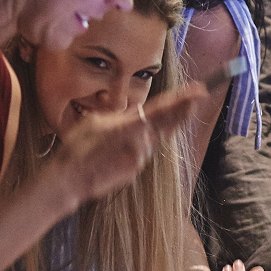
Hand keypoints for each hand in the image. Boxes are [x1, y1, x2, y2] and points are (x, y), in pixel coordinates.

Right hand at [51, 85, 201, 208]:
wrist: (70, 179)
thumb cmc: (78, 148)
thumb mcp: (96, 122)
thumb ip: (122, 117)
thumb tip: (139, 112)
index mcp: (130, 125)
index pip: (162, 110)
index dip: (181, 101)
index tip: (198, 91)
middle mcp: (139, 141)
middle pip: (168, 123)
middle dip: (184, 109)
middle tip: (200, 96)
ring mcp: (139, 157)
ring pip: (149, 140)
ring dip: (143, 135)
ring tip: (115, 140)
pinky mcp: (135, 170)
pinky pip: (138, 155)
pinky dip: (131, 150)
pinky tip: (110, 154)